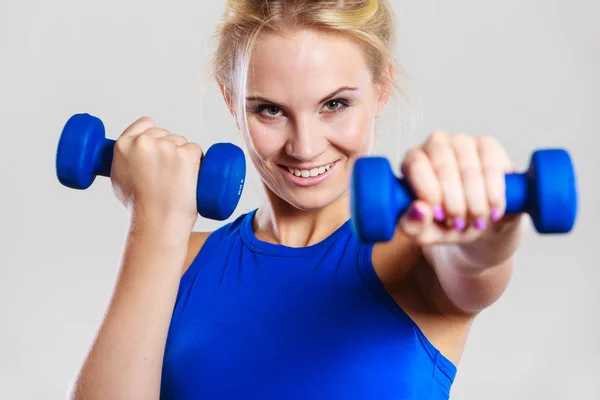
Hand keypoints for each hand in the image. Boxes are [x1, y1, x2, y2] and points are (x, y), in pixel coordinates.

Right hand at [110, 116, 203, 233]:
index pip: (146, 123)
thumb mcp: (118, 177)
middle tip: (168, 174)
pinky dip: (197, 161)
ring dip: (184, 155)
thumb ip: (124, 159)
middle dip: (170, 148)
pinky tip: (190, 176)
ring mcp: (166, 146)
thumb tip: (132, 152)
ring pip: (182, 142)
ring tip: (176, 180)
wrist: (157, 221)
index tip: (159, 147)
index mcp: (124, 144)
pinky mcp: (186, 154)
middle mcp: (144, 142)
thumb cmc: (139, 206)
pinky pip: (196, 150)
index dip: (155, 134)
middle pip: (166, 134)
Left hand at [397, 131, 521, 245]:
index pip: (416, 165)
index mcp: (412, 161)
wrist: (478, 221)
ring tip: (476, 221)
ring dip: (475, 201)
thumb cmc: (444, 223)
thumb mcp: (424, 232)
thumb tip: (419, 209)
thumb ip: (413, 226)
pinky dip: (494, 193)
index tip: (439, 215)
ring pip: (469, 168)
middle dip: (454, 202)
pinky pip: (492, 166)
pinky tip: (493, 209)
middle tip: (459, 224)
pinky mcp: (488, 145)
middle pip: (443, 166)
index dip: (429, 191)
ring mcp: (462, 141)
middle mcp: (435, 145)